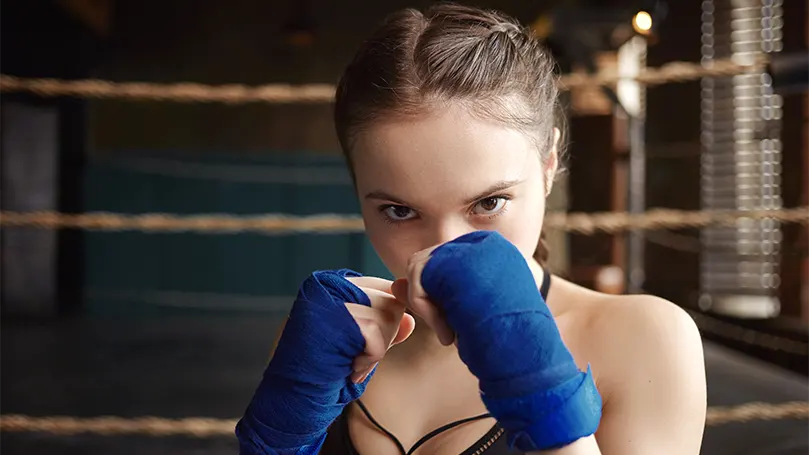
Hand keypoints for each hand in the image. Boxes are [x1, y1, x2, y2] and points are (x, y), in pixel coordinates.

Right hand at [236, 269, 413, 454]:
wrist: (291, 397)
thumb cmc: (322, 372)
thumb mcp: (358, 344)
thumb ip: (382, 328)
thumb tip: (410, 319)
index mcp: (330, 284)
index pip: (383, 288)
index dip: (385, 322)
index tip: (364, 348)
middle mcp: (328, 283)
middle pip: (389, 300)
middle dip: (384, 336)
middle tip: (357, 360)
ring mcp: (329, 296)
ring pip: (387, 314)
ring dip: (377, 350)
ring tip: (352, 364)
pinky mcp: (333, 316)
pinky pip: (376, 333)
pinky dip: (371, 358)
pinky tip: (351, 369)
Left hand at [399, 232, 601, 451]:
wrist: (529, 353)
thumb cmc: (499, 337)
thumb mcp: (457, 314)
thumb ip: (429, 296)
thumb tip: (395, 284)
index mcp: (484, 252)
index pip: (439, 263)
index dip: (435, 295)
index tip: (450, 326)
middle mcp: (480, 243)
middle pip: (425, 262)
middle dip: (426, 299)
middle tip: (448, 332)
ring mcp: (472, 247)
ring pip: (419, 267)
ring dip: (427, 305)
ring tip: (451, 333)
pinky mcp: (461, 258)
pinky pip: (420, 276)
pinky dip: (426, 307)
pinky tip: (451, 333)